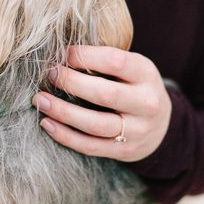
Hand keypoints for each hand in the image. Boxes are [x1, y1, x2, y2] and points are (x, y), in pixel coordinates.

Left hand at [32, 46, 171, 161]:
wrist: (164, 127)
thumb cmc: (137, 88)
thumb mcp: (134, 68)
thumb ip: (106, 61)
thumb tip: (60, 53)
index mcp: (146, 74)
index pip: (114, 61)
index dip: (83, 56)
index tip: (61, 53)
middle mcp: (145, 103)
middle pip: (104, 93)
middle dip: (70, 83)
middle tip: (49, 74)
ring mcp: (137, 130)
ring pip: (95, 124)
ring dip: (62, 112)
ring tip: (40, 101)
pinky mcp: (124, 151)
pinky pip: (90, 146)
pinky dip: (65, 136)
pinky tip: (47, 123)